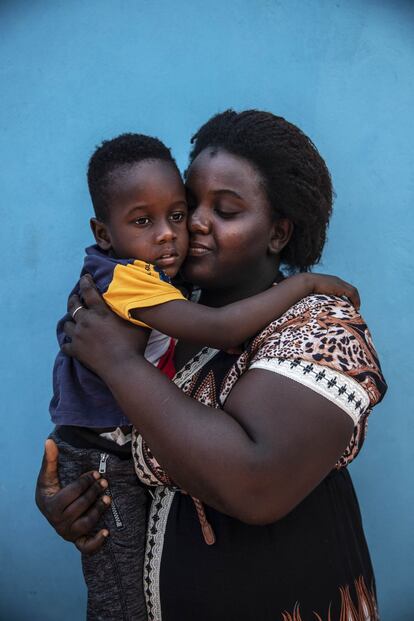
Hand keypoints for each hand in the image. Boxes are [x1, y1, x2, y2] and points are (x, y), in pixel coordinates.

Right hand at [35, 439, 110, 553]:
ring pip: (85, 523)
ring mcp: (67, 532)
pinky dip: (96, 542)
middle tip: (105, 482)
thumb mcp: (48, 475)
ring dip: (98, 511)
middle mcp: (58, 521)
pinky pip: (85, 546)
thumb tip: (49, 441)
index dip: (85, 482)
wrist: (49, 510)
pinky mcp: (76, 540)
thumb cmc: (50, 490)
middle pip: (80, 507)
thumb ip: (50, 459)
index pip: (71, 494)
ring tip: (108, 498)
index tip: (96, 473)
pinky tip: (107, 533)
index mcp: (50, 505)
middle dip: (94, 493)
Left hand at [62, 274, 148, 378]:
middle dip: (74, 299)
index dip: (85, 282)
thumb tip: (143, 302)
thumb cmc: (134, 344)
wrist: (123, 367)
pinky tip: (69, 342)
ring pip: (67, 324)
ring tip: (72, 320)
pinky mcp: (76, 350)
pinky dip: (67, 342)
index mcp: (100, 312)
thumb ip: (136, 312)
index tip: (84, 278)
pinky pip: (66, 344)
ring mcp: (79, 336)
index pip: (88, 291)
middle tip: (75, 297)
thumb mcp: (139, 324)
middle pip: (74, 305)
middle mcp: (86, 321)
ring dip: (70, 321)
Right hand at [305, 273, 359, 309]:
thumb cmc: (305, 289)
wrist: (306, 283)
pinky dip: (355, 300)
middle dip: (354, 297)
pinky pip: (351, 293)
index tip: (348, 303)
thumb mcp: (313, 293)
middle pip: (350, 288)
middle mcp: (336, 280)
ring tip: (357, 308)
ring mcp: (339, 282)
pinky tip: (356, 307)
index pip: (343, 287)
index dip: (347, 296)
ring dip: (356, 299)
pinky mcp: (340, 287)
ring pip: (353, 290)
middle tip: (356, 306)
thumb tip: (313, 307)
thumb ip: (317, 296)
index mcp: (330, 281)